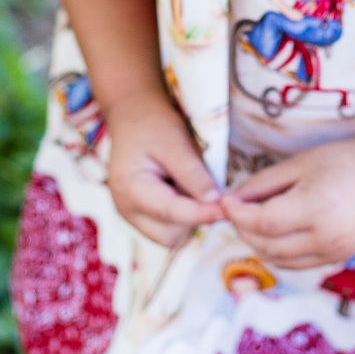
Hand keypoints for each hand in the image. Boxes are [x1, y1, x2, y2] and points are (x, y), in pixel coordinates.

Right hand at [105, 90, 225, 246]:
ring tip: (191, 186)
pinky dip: (182, 217)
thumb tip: (215, 201)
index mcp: (130, 188)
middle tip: (206, 188)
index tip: (228, 210)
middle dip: (193, 218)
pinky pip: (167, 228)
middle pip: (170, 235)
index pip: (172, 212)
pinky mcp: (140, 216)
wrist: (133, 116)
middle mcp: (126, 209)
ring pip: (170, 237)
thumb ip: (193, 173)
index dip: (203, 214)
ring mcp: (131, 215)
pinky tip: (183, 190)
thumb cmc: (153, 124)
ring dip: (188, 219)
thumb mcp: (175, 141)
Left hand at [221, 135, 354, 269]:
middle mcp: (324, 238)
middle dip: (243, 228)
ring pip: (278, 260)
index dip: (238, 214)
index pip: (263, 223)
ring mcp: (332, 253)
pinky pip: (295, 264)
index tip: (226, 202)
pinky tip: (276, 233)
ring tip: (254, 220)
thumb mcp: (299, 164)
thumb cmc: (342, 162)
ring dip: (258, 243)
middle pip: (266, 245)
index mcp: (315, 209)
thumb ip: (262, 184)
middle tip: (236, 210)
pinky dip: (278, 252)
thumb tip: (231, 201)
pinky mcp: (336, 259)